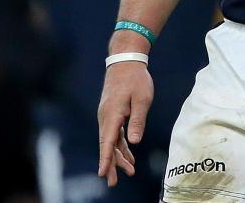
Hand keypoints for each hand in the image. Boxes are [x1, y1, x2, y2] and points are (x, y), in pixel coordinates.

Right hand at [96, 62, 152, 186]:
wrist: (125, 61)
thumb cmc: (136, 79)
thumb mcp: (142, 99)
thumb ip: (138, 120)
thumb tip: (134, 142)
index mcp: (112, 114)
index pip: (107, 141)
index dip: (105, 159)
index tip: (103, 173)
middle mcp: (106, 117)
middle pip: (107, 145)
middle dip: (111, 164)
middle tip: (113, 183)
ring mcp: (108, 116)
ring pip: (111, 141)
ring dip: (118, 156)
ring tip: (128, 172)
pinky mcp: (113, 113)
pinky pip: (115, 134)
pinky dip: (121, 145)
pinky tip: (129, 155)